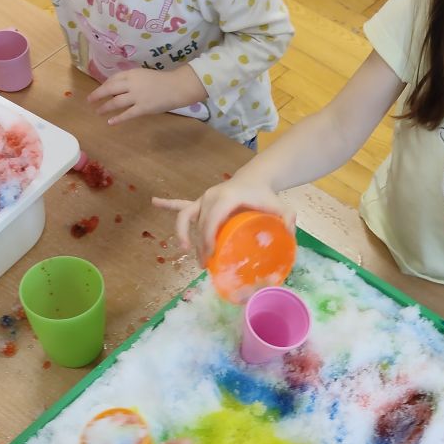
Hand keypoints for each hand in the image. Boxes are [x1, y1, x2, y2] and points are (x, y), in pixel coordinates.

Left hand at [87, 70, 174, 124]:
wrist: (176, 87)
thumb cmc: (162, 81)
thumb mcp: (144, 75)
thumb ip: (132, 80)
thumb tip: (119, 88)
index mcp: (132, 74)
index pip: (113, 79)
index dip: (104, 85)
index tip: (100, 90)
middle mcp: (131, 84)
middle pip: (109, 89)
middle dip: (98, 95)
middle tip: (89, 100)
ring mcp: (136, 97)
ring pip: (116, 102)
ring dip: (105, 107)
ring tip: (98, 111)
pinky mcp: (142, 108)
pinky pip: (127, 114)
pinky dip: (117, 118)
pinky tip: (110, 122)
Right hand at [153, 179, 294, 260]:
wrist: (256, 179)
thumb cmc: (266, 196)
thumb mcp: (281, 207)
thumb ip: (288, 220)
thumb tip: (289, 238)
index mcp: (227, 197)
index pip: (212, 221)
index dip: (207, 239)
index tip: (211, 256)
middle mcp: (211, 196)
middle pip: (199, 223)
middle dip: (199, 245)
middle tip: (205, 264)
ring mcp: (204, 198)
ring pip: (186, 216)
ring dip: (182, 233)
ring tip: (185, 249)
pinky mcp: (200, 202)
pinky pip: (181, 205)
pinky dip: (167, 204)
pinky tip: (154, 202)